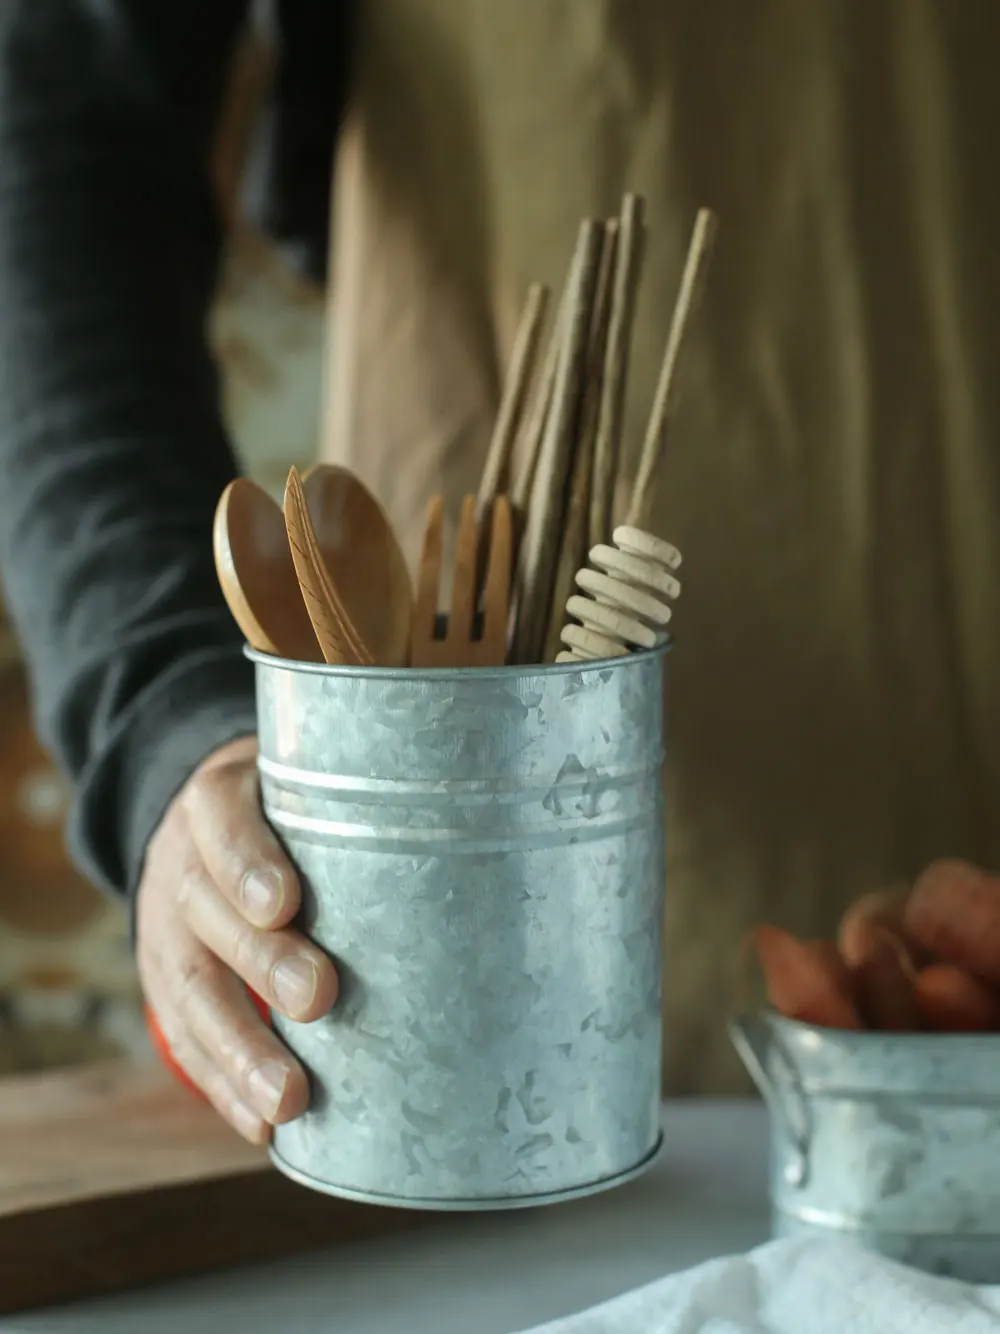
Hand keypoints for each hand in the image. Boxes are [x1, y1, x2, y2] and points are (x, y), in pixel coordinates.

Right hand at [136, 736, 338, 1142]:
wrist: (203, 835)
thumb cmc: (290, 815)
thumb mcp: (307, 787)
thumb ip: (362, 806)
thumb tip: (481, 834)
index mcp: (220, 797)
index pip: (221, 817)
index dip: (245, 860)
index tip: (285, 901)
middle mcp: (184, 861)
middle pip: (206, 907)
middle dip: (261, 958)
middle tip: (319, 997)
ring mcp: (168, 928)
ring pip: (189, 987)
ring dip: (239, 1049)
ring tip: (288, 1098)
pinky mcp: (166, 985)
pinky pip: (185, 1039)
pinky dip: (223, 1084)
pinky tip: (262, 1124)